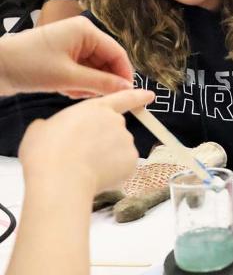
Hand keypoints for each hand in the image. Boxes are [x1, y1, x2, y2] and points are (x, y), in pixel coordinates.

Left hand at [0, 17, 133, 98]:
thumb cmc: (28, 65)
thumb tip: (127, 89)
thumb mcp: (68, 78)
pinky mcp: (63, 56)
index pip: (118, 53)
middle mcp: (82, 35)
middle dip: (102, 82)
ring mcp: (72, 45)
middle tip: (96, 99)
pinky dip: (78, 84)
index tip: (127, 95)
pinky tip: (65, 90)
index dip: (124, 75)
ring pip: (95, 69)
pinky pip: (82, 72)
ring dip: (88, 85)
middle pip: (107, 62)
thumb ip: (101, 84)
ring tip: (72, 93)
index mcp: (86, 31)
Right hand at [18, 89, 153, 194]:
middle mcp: (116, 122)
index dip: (137, 97)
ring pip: (118, 151)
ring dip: (106, 158)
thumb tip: (53, 130)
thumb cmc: (47, 153)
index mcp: (95, 108)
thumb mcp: (41, 129)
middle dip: (102, 142)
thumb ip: (55, 125)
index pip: (123, 98)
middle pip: (113, 131)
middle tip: (80, 155)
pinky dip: (112, 173)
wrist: (61, 179)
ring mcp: (127, 142)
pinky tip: (94, 177)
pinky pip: (122, 167)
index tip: (149, 95)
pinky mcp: (132, 162)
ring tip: (83, 167)